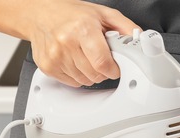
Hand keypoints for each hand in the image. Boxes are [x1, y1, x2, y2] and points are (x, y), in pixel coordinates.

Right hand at [24, 0, 138, 86]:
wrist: (40, 13)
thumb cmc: (70, 13)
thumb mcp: (102, 13)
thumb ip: (124, 26)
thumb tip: (140, 39)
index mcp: (83, 28)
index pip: (103, 63)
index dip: (113, 69)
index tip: (115, 67)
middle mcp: (66, 42)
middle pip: (95, 75)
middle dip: (103, 70)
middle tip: (99, 57)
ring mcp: (55, 56)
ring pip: (85, 81)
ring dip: (90, 73)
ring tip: (85, 56)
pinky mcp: (48, 67)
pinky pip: (73, 82)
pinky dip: (77, 75)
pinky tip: (74, 60)